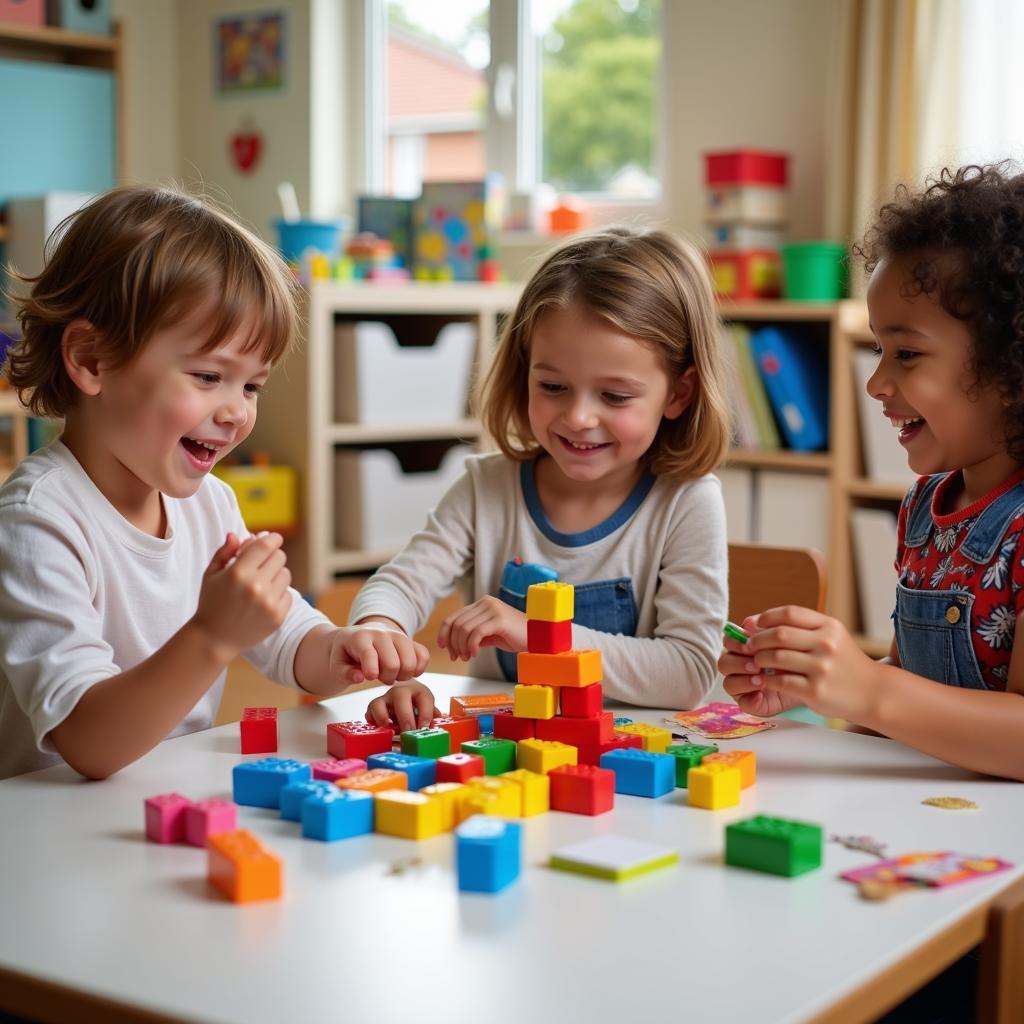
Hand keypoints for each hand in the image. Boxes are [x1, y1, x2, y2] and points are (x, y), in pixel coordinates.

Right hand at [191, 533, 291, 661]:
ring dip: (276, 575)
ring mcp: (269, 603)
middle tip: (261, 564)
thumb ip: (225, 552)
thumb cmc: (211, 603)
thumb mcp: (211, 574)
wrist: (214, 639)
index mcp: (238, 572)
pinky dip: (279, 594)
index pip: (266, 545)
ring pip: (286, 574)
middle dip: (271, 557)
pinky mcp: (278, 616)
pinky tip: (264, 600)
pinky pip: (288, 594)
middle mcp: (256, 586)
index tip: (273, 538)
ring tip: (261, 584)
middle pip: (279, 557)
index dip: (272, 538)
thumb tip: (237, 535)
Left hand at [327, 625, 429, 687]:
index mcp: (361, 638)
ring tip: (391, 675)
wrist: (358, 636)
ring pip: (411, 661)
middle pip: (393, 664)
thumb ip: (344, 673)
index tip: (370, 677)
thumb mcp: (337, 665)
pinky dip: (418, 669)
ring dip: (402, 676)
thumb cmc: (346, 654)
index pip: (370, 654)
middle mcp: (382, 633)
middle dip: (387, 678)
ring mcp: (399, 636)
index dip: (371, 669)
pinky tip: (406, 672)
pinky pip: (423, 655)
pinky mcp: (411, 640)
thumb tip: (360, 678)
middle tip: (379, 678)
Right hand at [365, 680, 435, 732]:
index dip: (426, 714)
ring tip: (389, 729)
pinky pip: (369, 713)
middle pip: (400, 697)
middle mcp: (400, 691)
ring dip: (383, 718)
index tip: (424, 728)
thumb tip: (433, 727)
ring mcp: (385, 698)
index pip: (424, 698)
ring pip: (378, 703)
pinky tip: (380, 730)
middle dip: (405, 716)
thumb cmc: (418, 704)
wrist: (406, 693)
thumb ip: (432, 716)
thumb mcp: (428, 708)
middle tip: (408, 732)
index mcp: (419, 691)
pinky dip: (373, 722)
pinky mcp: (374, 707)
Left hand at [437, 596, 527, 661]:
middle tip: (457, 657)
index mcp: (482, 603)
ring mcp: (493, 609)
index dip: (444, 633)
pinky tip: (475, 655)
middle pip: (457, 623)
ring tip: (467, 657)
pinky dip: (471, 646)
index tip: (443, 647)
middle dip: (453, 643)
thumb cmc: (515, 637)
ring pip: (464, 629)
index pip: (454, 616)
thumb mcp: (490, 634)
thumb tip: (451, 643)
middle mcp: (486, 602)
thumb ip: (473, 634)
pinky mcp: (499, 619)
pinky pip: (476, 633)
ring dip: (462, 646)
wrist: (538, 638)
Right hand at [719, 614, 802, 716]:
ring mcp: (743, 685)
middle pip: (724, 662)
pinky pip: (742, 702)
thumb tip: (749, 622)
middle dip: (738, 662)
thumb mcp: (785, 642)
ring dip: (743, 680)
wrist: (813, 680)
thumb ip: (768, 631)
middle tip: (756, 664)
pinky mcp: (751, 702)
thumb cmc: (796, 657)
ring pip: (729, 683)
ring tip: (761, 679)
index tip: (750, 643)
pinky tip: (761, 694)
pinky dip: (750, 698)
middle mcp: (739, 666)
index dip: (735, 642)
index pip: (728, 642)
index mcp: (743, 648)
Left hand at [734, 606, 881, 722]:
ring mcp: (821, 668)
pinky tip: (766, 678)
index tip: (756, 625)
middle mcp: (826, 644)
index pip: (790, 613)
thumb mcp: (831, 637)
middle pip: (779, 634)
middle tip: (750, 646)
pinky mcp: (815, 690)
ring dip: (759, 658)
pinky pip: (781, 680)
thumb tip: (754, 621)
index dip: (766, 617)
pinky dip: (768, 678)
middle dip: (758, 639)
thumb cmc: (844, 663)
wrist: (873, 692)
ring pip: (776, 657)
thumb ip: (800, 627)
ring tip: (757, 661)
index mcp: (829, 626)